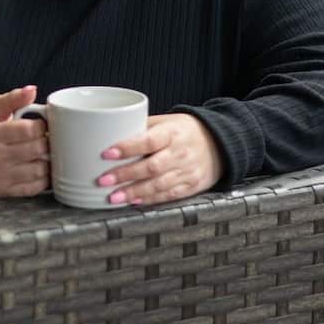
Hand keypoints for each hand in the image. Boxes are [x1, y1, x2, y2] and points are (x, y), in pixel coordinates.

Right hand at [0, 85, 49, 197]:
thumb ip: (13, 98)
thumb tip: (31, 90)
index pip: (29, 130)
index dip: (42, 126)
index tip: (41, 125)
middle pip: (37, 149)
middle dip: (46, 142)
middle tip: (44, 139)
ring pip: (40, 170)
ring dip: (47, 161)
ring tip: (41, 153)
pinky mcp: (5, 192)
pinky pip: (36, 187)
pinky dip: (43, 178)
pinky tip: (37, 167)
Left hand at [95, 113, 221, 205]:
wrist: (219, 143)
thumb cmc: (186, 130)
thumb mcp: (166, 121)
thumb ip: (142, 127)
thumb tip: (110, 134)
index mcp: (172, 133)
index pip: (149, 141)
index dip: (127, 148)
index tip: (107, 153)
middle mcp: (180, 153)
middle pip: (151, 167)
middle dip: (125, 175)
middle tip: (103, 180)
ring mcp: (187, 171)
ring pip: (158, 185)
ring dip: (133, 192)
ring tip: (113, 197)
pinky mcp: (191, 186)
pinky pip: (168, 195)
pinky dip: (150, 200)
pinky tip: (134, 201)